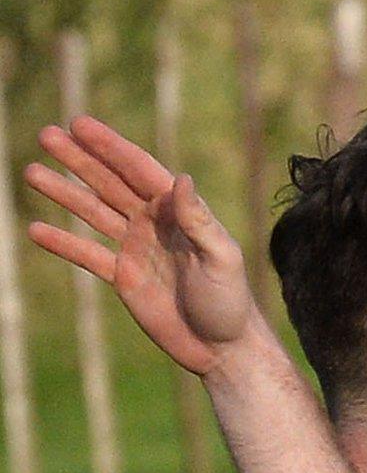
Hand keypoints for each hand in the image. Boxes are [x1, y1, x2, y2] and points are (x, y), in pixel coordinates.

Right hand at [24, 115, 265, 376]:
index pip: (139, 170)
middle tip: (46, 134)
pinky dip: (63, 243)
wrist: (222, 348)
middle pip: (110, 183)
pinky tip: (35, 230)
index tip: (79, 123)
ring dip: (64, 192)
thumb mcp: (221, 259)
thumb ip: (199, 221)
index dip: (110, 147)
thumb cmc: (230, 302)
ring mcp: (137, 248)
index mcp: (179, 212)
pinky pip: (88, 254)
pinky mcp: (124, 277)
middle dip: (79, 159)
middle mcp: (155, 224)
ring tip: (31, 171)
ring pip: (93, 212)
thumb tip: (181, 179)